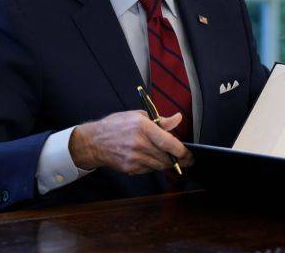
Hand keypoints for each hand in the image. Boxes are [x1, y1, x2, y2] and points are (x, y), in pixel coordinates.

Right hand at [69, 110, 192, 173]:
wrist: (94, 142)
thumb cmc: (116, 125)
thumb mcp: (138, 116)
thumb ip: (160, 121)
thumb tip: (177, 119)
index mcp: (144, 127)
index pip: (170, 143)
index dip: (183, 151)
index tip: (190, 154)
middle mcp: (140, 144)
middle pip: (167, 157)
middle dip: (179, 160)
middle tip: (186, 159)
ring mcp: (135, 158)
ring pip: (160, 165)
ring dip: (167, 163)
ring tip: (170, 158)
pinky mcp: (131, 168)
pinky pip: (149, 169)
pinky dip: (154, 165)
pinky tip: (151, 158)